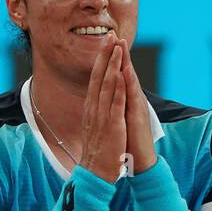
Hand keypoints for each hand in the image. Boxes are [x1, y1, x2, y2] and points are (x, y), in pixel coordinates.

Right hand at [78, 33, 127, 181]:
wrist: (95, 174)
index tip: (106, 45)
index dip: (101, 61)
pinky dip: (117, 86)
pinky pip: (114, 102)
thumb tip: (97, 105)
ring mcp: (102, 117)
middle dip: (105, 55)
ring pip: (106, 85)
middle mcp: (94, 110)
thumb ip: (96, 115)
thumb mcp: (95, 129)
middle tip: (110, 36)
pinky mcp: (112, 125)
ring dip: (112, 65)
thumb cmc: (98, 153)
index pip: (95, 80)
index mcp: (91, 110)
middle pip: (99, 77)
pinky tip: (120, 73)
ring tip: (117, 47)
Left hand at [120, 39, 156, 174]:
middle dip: (119, 55)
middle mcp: (131, 102)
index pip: (117, 77)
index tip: (106, 45)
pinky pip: (131, 98)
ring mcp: (135, 108)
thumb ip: (115, 108)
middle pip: (124, 74)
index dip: (112, 61)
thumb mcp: (118, 121)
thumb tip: (109, 98)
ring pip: (129, 81)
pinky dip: (128, 84)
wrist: (140, 162)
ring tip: (122, 46)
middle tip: (114, 36)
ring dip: (125, 63)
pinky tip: (125, 72)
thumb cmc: (129, 142)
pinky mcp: (137, 117)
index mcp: (124, 102)